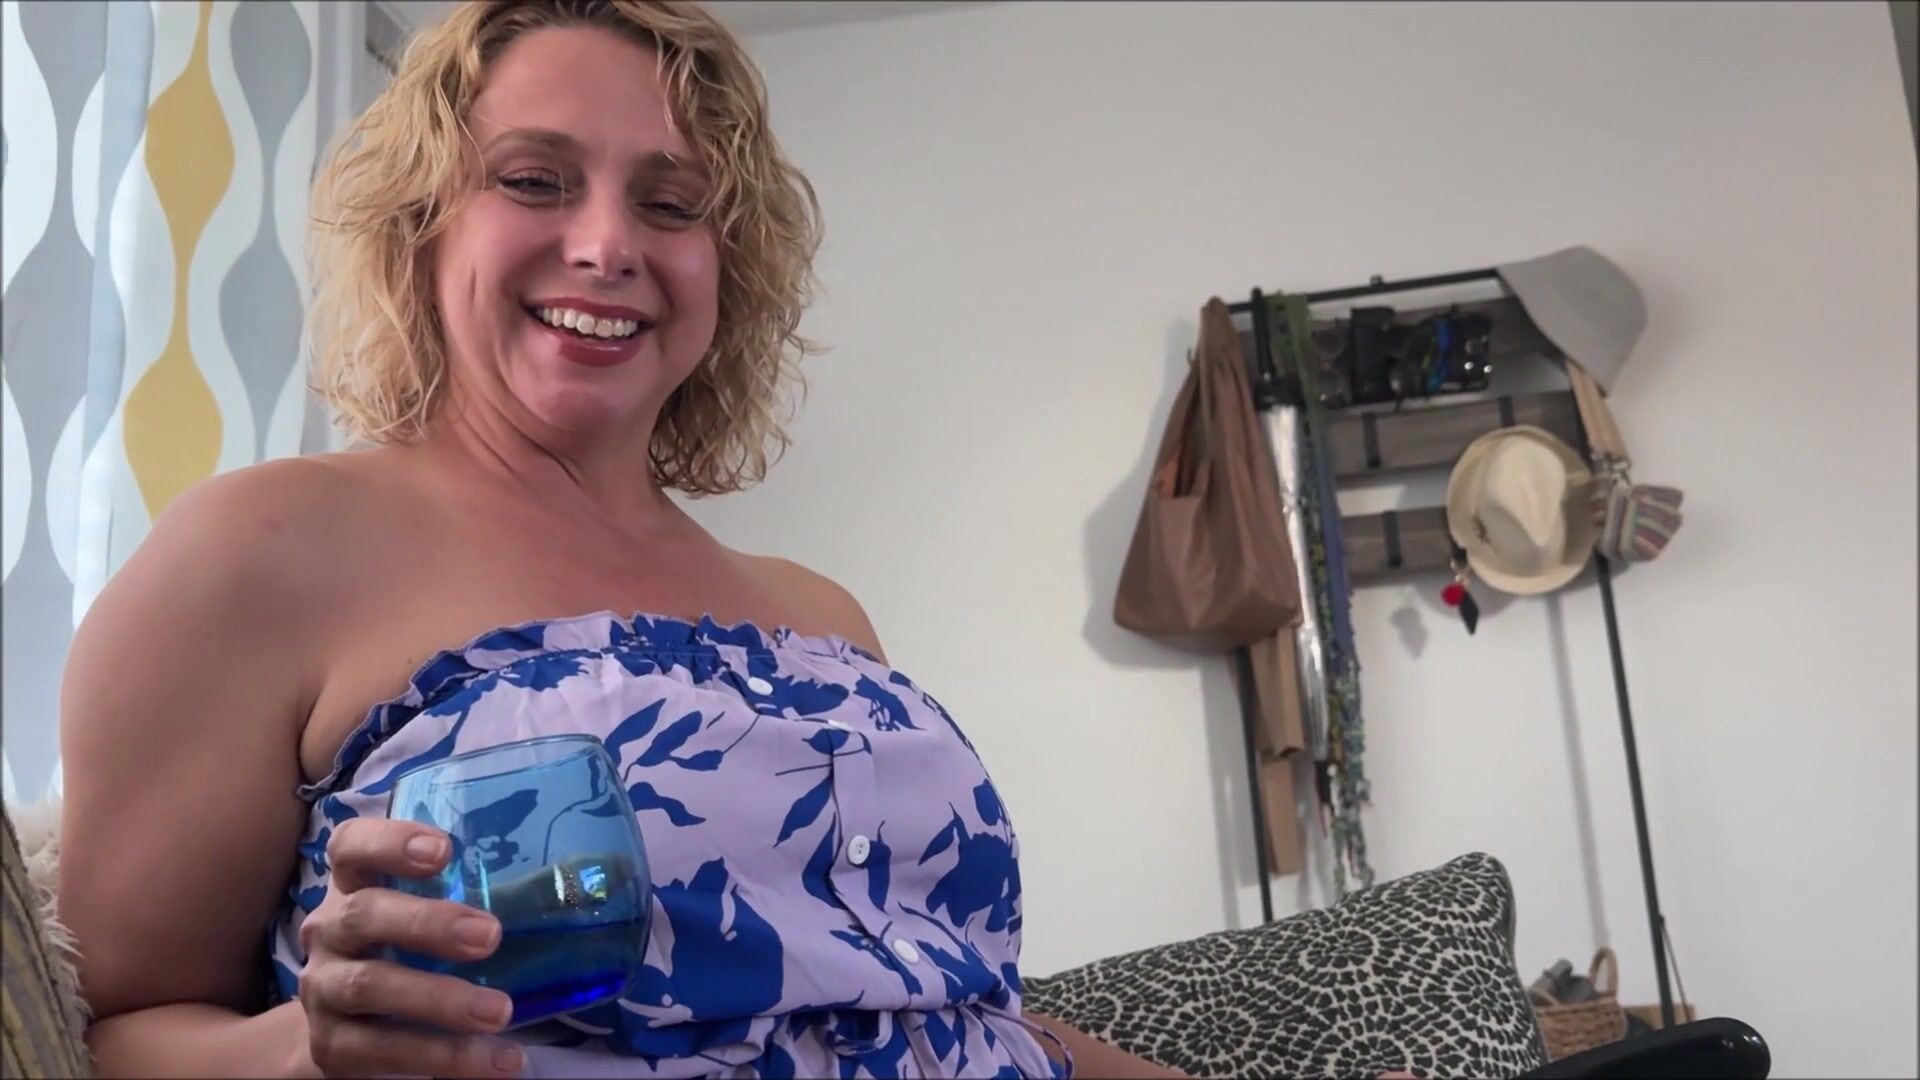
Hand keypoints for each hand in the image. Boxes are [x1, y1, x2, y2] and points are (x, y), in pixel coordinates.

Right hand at [297, 818, 526, 1077]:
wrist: (348, 1031)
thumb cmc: (408, 954)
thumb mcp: (435, 918)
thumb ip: (492, 897)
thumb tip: (589, 879)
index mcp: (356, 886)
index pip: (353, 847)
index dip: (390, 842)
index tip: (443, 850)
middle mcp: (330, 931)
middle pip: (363, 914)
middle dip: (427, 924)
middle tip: (489, 936)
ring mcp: (323, 989)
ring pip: (369, 986)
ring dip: (439, 999)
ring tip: (500, 1012)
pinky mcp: (331, 1045)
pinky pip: (382, 1051)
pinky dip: (444, 1058)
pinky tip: (497, 1062)